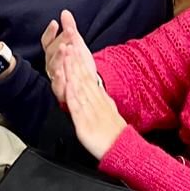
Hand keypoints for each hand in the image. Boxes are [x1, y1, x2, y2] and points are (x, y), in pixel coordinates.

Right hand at [42, 10, 79, 104]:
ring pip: (53, 66)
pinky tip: (61, 72)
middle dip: (60, 41)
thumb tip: (65, 12)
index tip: (55, 23)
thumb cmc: (79, 63)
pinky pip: (56, 86)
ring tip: (64, 48)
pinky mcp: (61, 91)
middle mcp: (52, 64)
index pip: (47, 41)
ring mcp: (55, 77)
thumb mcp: (76, 44)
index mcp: (53, 53)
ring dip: (58, 57)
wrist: (89, 84)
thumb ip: (70, 28)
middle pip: (51, 51)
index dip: (50, 33)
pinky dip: (58, 79)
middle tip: (69, 32)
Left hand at [60, 29, 125, 160]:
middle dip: (75, 57)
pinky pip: (77, 107)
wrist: (123, 150)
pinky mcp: (85, 123)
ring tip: (66, 54)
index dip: (81, 58)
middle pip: (84, 75)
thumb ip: (99, 98)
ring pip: (80, 86)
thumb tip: (95, 87)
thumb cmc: (113, 134)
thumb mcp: (107, 111)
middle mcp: (95, 100)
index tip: (74, 43)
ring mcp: (90, 110)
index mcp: (99, 97)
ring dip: (72, 69)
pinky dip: (72, 94)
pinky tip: (66, 83)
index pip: (89, 73)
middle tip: (68, 40)